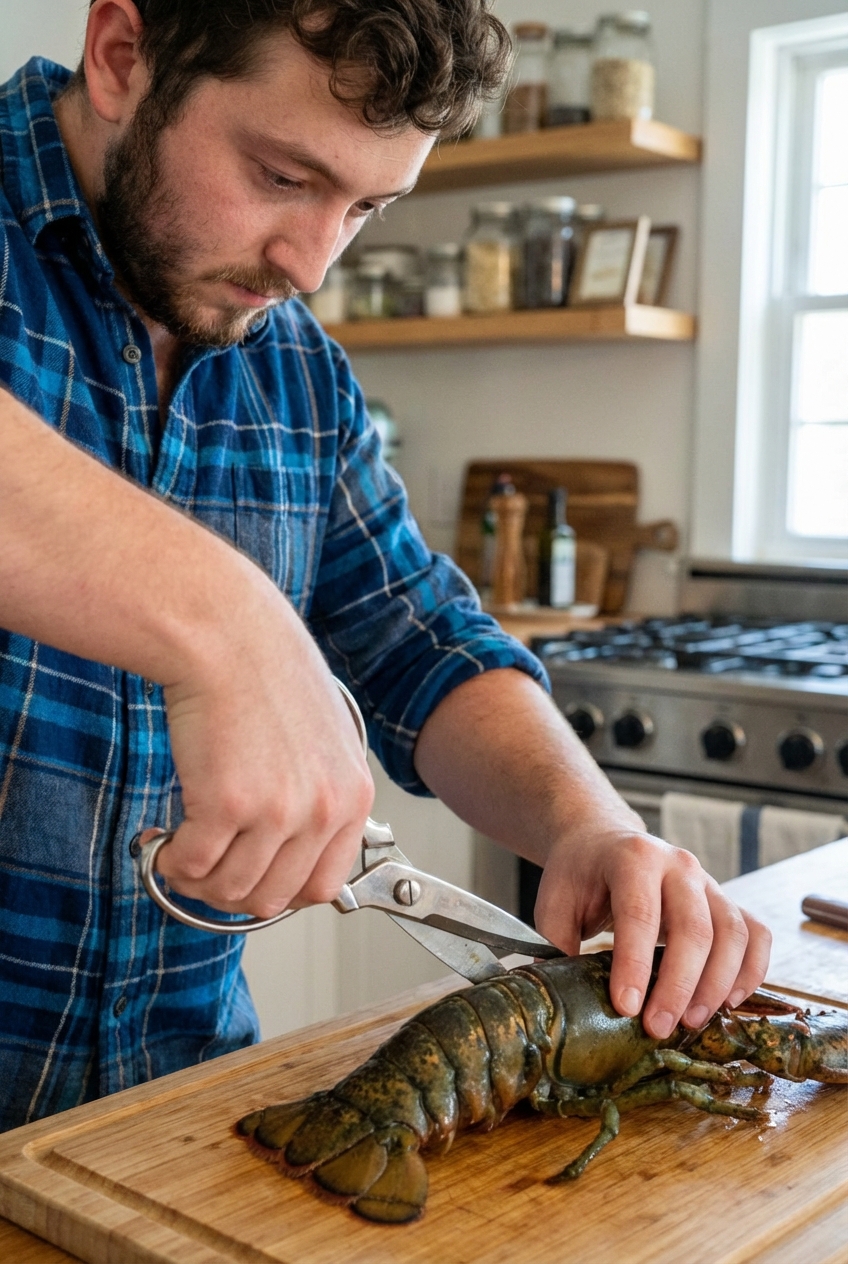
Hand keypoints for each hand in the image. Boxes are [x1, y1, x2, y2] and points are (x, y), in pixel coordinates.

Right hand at [148, 586, 373, 918]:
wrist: (226, 634)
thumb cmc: (265, 674)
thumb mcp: (321, 741)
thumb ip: (315, 797)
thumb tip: (282, 855)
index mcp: (352, 795)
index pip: (321, 886)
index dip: (276, 890)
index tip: (248, 877)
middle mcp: (322, 809)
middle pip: (271, 898)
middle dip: (229, 893)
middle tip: (204, 868)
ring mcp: (277, 811)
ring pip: (229, 891)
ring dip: (196, 879)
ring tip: (181, 849)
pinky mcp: (226, 804)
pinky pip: (192, 866)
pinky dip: (170, 862)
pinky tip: (164, 838)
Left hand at [533, 827, 771, 1039]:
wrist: (602, 841)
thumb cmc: (579, 875)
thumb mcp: (554, 902)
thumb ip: (556, 945)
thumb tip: (559, 1000)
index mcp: (633, 858)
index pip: (640, 914)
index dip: (635, 964)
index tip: (626, 1007)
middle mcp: (679, 865)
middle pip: (694, 927)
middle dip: (678, 985)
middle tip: (658, 1029)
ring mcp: (708, 881)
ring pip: (732, 933)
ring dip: (717, 984)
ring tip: (691, 1023)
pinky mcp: (725, 901)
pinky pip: (755, 934)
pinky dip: (751, 970)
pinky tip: (729, 1003)